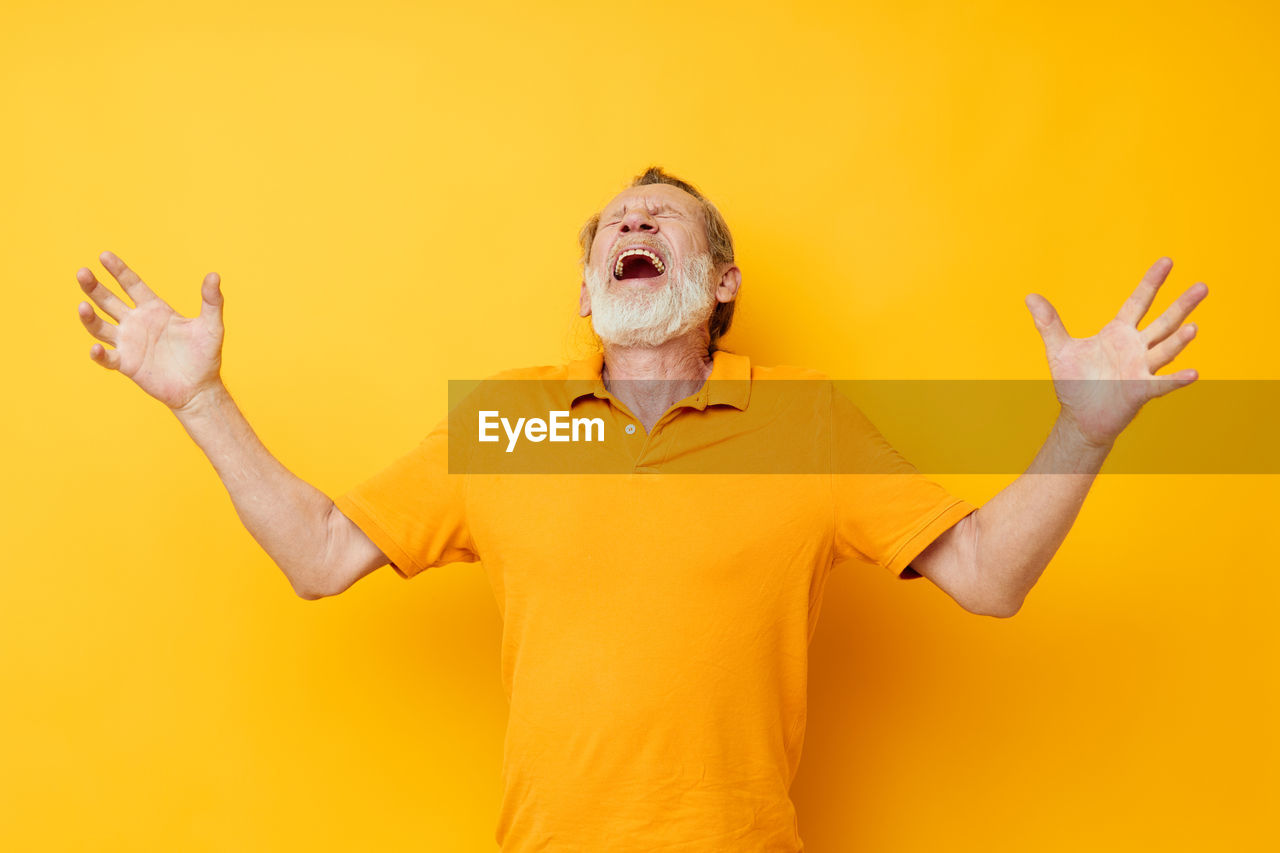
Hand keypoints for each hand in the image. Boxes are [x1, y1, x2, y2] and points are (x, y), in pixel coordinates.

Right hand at [76, 251, 225, 410]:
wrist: (200, 388)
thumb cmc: (205, 355)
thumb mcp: (211, 326)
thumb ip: (212, 301)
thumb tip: (214, 276)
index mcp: (154, 309)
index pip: (131, 284)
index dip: (118, 270)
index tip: (104, 255)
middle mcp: (137, 323)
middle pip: (109, 301)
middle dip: (94, 287)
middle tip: (82, 272)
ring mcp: (129, 343)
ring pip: (100, 327)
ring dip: (89, 317)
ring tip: (82, 306)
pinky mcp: (127, 364)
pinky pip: (107, 357)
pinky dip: (99, 354)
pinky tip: (96, 349)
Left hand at [1024, 257, 1206, 448]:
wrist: (1079, 417)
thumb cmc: (1074, 382)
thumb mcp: (1059, 349)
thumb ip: (1048, 322)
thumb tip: (1030, 296)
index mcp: (1118, 333)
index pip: (1139, 302)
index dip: (1152, 282)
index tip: (1167, 261)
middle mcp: (1136, 348)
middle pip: (1164, 322)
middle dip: (1181, 305)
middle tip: (1202, 286)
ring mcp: (1141, 369)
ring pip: (1165, 350)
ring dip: (1179, 340)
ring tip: (1193, 327)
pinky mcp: (1140, 391)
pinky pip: (1161, 384)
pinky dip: (1176, 379)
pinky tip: (1193, 373)